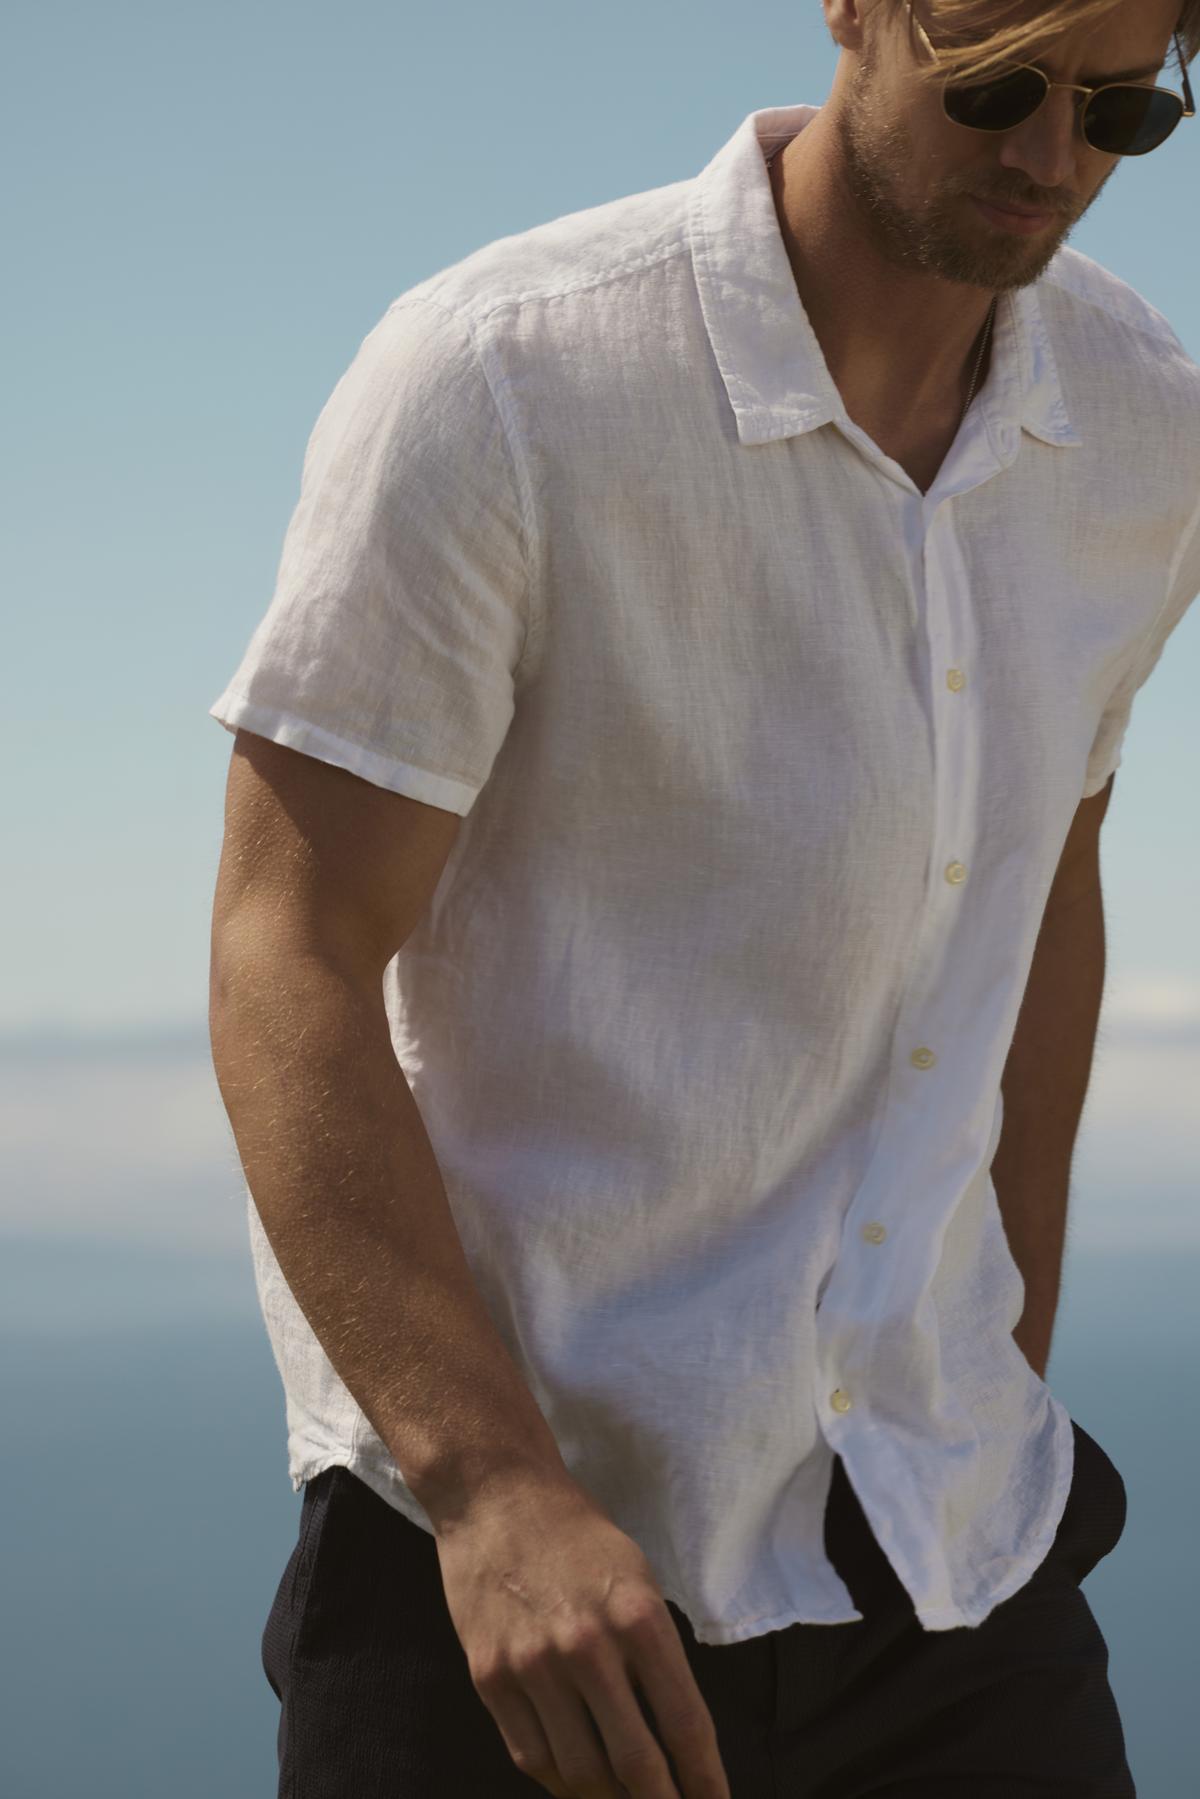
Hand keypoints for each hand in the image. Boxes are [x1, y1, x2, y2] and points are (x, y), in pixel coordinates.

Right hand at [431, 1471, 731, 1798]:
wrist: (496, 1496)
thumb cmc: (577, 1536)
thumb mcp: (638, 1578)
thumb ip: (656, 1653)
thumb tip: (673, 1735)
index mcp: (638, 1617)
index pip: (685, 1725)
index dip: (706, 1781)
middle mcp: (588, 1648)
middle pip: (636, 1766)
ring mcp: (533, 1667)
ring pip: (580, 1774)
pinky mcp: (490, 1678)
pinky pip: (532, 1756)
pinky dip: (561, 1783)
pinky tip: (579, 1785)